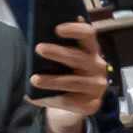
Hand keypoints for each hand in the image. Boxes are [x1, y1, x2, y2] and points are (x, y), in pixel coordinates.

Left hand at [28, 18, 114, 132]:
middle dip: (58, 52)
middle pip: (78, 57)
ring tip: (34, 79)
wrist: (77, 102)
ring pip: (73, 82)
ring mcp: (97, 86)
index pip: (88, 34)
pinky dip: (51, 99)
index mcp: (91, 50)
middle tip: (39, 48)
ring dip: (52, 80)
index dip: (74, 29)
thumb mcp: (64, 61)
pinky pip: (69, 101)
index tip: (57, 28)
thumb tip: (38, 44)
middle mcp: (98, 66)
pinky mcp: (92, 104)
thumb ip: (57, 50)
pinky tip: (36, 97)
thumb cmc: (67, 74)